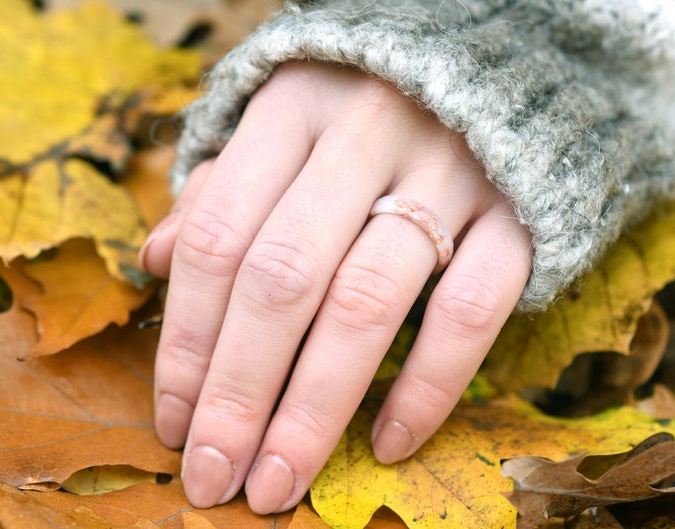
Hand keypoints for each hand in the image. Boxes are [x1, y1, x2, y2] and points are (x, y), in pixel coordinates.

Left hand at [139, 62, 531, 513]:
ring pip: (365, 303)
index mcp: (293, 108)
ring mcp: (448, 171)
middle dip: (238, 393)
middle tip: (215, 477)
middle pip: (282, 280)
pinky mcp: (518, 213)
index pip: (218, 239)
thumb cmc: (371, 110)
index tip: (173, 423)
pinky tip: (386, 443)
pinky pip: (468, 312)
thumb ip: (225, 188)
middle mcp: (364, 134)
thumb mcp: (288, 124)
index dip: (187, 343)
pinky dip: (426, 386)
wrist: (505, 70)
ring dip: (313, 409)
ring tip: (278, 481)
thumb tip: (156, 263)